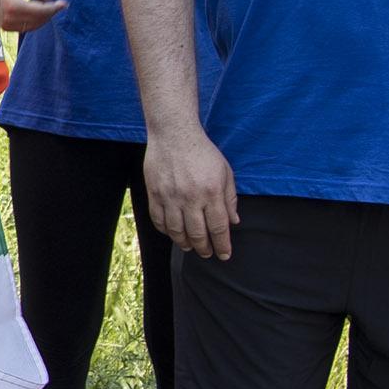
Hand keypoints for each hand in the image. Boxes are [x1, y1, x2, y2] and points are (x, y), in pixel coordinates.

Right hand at [0, 0, 66, 36]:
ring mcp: (8, 25)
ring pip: (34, 25)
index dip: (55, 7)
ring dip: (44, 18)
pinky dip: (36, 21)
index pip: (41, 10)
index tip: (64, 3)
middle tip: (59, 5)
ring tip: (50, 8)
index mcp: (15, 5)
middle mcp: (11, 18)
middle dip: (51, 12)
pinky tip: (38, 12)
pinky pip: (26, 27)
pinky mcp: (6, 28)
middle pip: (40, 19)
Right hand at [144, 126, 236, 260]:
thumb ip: (230, 198)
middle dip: (204, 248)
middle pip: (198, 234)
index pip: (218, 227)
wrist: (174, 134)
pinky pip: (159, 220)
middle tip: (208, 254)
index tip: (224, 254)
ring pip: (177, 231)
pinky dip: (166, 231)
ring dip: (185, 243)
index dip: (222, 245)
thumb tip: (233, 221)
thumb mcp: (225, 172)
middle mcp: (191, 198)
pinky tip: (173, 233)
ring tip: (190, 247)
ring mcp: (170, 197)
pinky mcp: (155, 194)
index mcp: (211, 192)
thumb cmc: (202, 152)